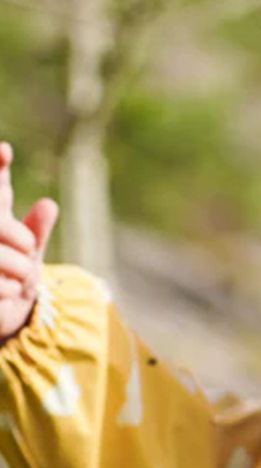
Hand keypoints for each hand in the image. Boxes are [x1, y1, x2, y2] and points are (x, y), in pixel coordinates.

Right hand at [0, 142, 59, 343]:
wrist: (4, 317)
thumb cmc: (15, 276)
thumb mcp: (30, 252)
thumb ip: (38, 229)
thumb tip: (49, 205)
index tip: (5, 150)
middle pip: (1, 224)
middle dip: (22, 240)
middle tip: (28, 253)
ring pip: (3, 255)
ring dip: (20, 271)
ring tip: (19, 279)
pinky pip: (2, 283)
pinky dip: (12, 290)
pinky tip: (10, 294)